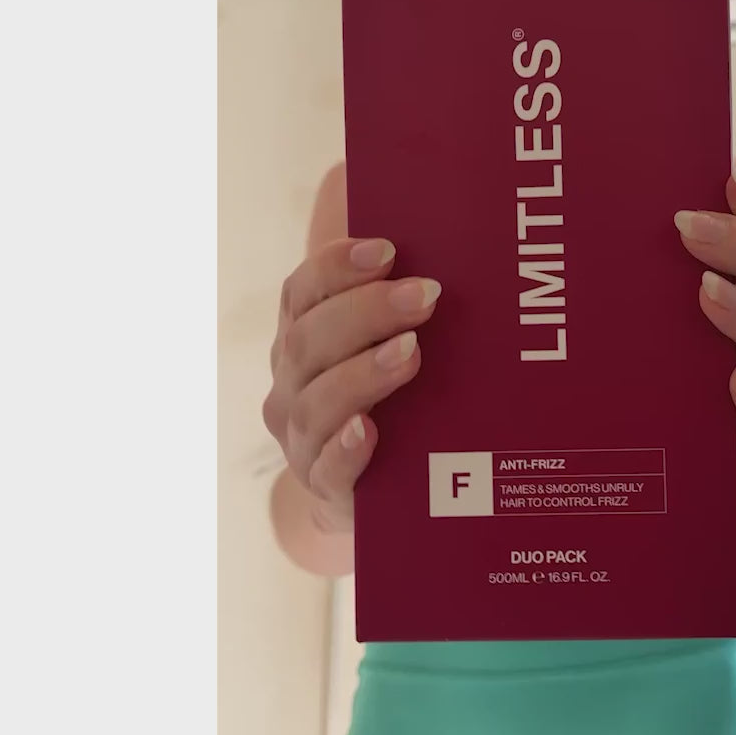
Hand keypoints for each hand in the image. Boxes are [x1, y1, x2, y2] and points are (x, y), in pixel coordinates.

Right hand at [262, 237, 440, 526]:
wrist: (372, 489)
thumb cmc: (391, 399)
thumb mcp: (388, 346)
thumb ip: (399, 301)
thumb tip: (443, 244)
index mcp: (301, 337)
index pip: (302, 292)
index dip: (336, 266)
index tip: (388, 250)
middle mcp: (292, 384)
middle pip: (309, 340)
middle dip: (367, 312)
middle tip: (426, 296)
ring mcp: (302, 438)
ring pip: (316, 402)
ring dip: (363, 372)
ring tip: (411, 353)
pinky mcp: (324, 486)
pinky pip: (327, 468)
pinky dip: (345, 448)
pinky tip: (368, 430)